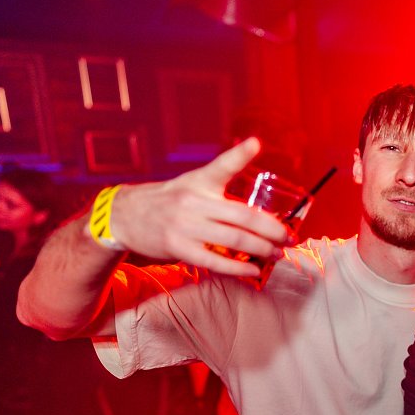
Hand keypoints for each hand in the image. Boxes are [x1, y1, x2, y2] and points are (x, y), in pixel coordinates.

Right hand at [108, 138, 288, 277]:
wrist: (124, 217)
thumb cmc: (167, 202)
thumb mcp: (190, 185)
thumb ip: (220, 191)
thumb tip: (258, 211)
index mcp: (199, 182)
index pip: (221, 165)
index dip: (239, 153)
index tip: (255, 144)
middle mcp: (194, 201)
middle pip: (243, 216)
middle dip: (272, 229)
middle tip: (289, 237)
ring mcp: (185, 225)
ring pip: (234, 239)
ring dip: (261, 249)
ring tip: (277, 254)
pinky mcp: (178, 247)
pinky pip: (214, 260)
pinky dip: (237, 267)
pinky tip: (253, 270)